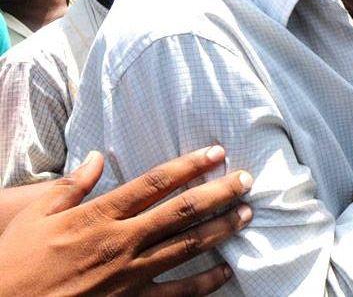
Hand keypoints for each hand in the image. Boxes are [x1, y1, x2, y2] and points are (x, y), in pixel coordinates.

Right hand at [0, 146, 252, 295]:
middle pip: (182, 211)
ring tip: (246, 215)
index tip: (216, 153)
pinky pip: (177, 293)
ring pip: (187, 246)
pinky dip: (205, 282)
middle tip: (247, 180)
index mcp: (99, 215)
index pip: (155, 183)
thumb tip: (100, 156)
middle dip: (219, 193)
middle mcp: (121, 242)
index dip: (190, 165)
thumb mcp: (37, 215)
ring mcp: (129, 274)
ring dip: (221, 229)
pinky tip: (226, 271)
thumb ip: (73, 185)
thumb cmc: (17, 261)